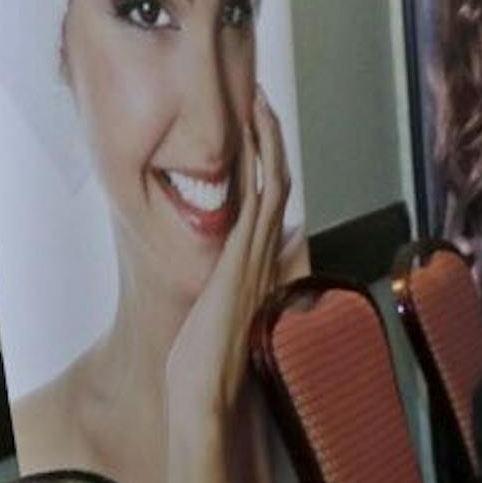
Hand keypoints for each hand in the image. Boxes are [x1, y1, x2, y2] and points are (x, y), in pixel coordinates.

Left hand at [166, 88, 290, 421]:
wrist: (206, 386)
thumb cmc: (204, 359)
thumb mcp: (216, 310)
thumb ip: (233, 284)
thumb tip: (235, 269)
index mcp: (259, 262)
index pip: (269, 198)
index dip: (264, 159)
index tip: (254, 126)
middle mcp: (266, 252)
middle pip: (277, 178)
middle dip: (269, 135)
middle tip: (259, 96)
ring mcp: (259, 251)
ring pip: (275, 177)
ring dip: (268, 135)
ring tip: (259, 97)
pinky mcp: (248, 253)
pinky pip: (263, 193)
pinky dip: (262, 158)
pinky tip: (254, 130)